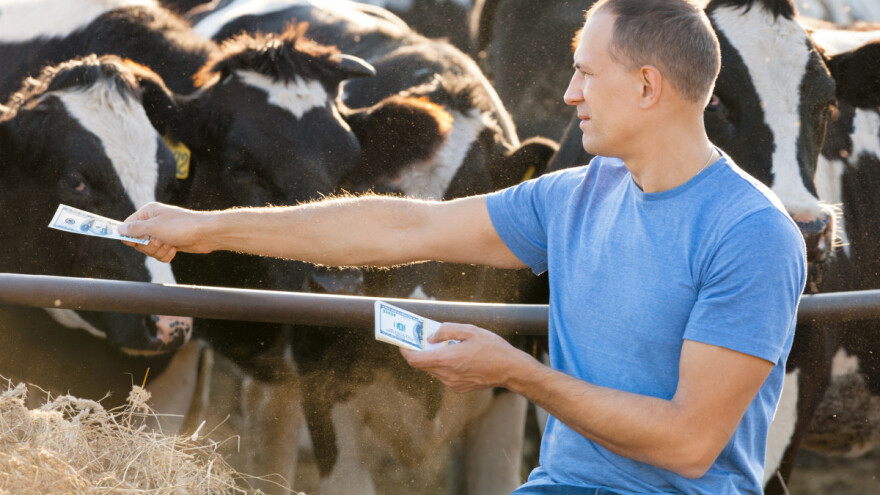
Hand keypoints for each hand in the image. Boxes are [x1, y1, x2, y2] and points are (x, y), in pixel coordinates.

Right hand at [119, 202, 211, 262]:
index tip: (135, 242)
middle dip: (149, 246)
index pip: (128, 226)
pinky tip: (174, 249)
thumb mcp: (155, 226)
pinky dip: (166, 255)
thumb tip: (120, 229)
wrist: (206, 234)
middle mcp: (153, 223)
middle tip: (159, 241)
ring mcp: (162, 234)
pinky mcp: (169, 243)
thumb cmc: (182, 226)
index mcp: (148, 213)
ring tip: (170, 244)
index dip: (130, 237)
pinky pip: (159, 255)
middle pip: (138, 241)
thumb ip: (136, 229)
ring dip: (159, 251)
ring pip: (149, 250)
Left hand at [400, 323, 533, 392]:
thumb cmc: (492, 348)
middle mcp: (447, 374)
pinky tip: (455, 354)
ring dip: (433, 357)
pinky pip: (444, 375)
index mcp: (447, 359)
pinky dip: (444, 364)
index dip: (405, 351)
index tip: (402, 342)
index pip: (415, 359)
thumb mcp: (470, 330)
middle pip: (423, 364)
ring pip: (434, 369)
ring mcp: (453, 383)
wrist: (510, 370)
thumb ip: (446, 330)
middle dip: (420, 351)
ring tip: (441, 344)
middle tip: (420, 338)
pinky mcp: (459, 387)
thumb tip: (431, 337)